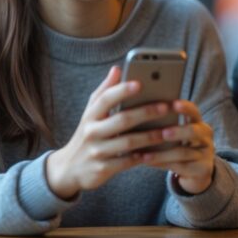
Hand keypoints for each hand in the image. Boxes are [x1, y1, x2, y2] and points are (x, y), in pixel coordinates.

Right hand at [45, 66, 173, 198]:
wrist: (69, 168)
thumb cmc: (88, 134)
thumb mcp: (91, 113)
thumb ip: (104, 91)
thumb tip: (117, 68)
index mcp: (90, 115)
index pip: (105, 99)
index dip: (122, 90)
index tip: (140, 83)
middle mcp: (92, 131)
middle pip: (121, 119)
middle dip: (145, 112)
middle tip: (166, 107)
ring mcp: (97, 151)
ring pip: (127, 142)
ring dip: (149, 136)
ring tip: (168, 131)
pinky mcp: (102, 168)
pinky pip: (126, 162)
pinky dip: (141, 157)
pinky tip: (156, 152)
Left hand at [140, 100, 214, 194]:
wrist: (196, 171)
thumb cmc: (178, 146)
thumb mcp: (177, 134)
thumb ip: (164, 124)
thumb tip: (137, 113)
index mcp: (198, 122)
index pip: (194, 111)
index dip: (185, 108)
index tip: (174, 104)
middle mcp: (205, 137)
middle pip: (194, 132)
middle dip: (178, 131)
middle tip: (163, 133)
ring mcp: (206, 154)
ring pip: (184, 152)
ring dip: (162, 153)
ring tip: (144, 153)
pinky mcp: (202, 170)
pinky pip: (180, 167)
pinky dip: (161, 164)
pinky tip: (146, 162)